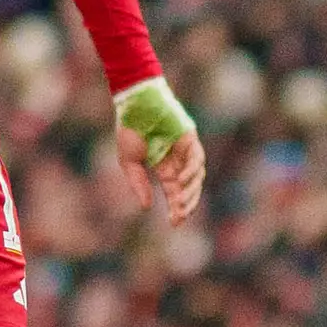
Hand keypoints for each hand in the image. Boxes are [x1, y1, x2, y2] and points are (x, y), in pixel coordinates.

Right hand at [113, 76, 205, 223]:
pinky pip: (197, 157)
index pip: (174, 192)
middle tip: (180, 217)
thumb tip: (146, 207)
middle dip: (186, 204)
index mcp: (163, 166)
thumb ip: (138, 183)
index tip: (174, 223)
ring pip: (196, 176)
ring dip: (191, 191)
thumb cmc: (129, 129)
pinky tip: (182, 180)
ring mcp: (185, 148)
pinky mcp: (190, 137)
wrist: (134, 102)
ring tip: (181, 203)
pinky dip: (192, 170)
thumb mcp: (129, 162)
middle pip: (189, 188)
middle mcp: (177, 160)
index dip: (175, 208)